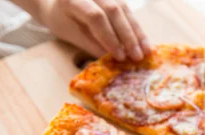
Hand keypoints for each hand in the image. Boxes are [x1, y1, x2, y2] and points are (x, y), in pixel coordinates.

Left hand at [14, 0, 150, 60]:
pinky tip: (144, 42)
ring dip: (136, 32)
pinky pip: (127, 10)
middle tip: (137, 56)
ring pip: (124, 9)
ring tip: (146, 51)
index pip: (95, 17)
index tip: (119, 56)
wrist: (58, 2)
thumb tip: (114, 59)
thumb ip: (92, 45)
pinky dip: (136, 28)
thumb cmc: (62, 20)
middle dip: (127, 36)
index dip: (109, 37)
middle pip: (114, 10)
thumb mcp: (72, 34)